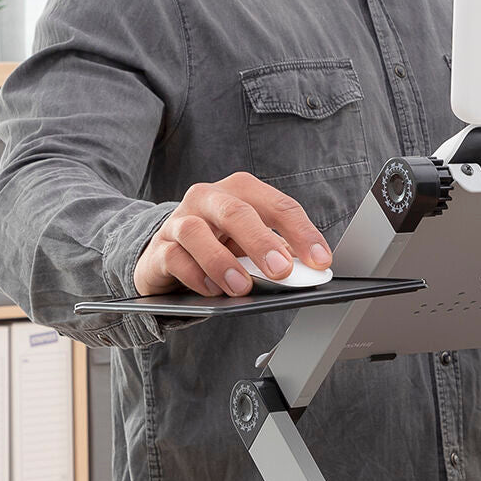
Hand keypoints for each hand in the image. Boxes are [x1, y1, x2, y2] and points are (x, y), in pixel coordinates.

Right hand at [133, 171, 330, 296]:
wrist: (168, 253)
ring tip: (243, 287)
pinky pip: (174, 257)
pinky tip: (212, 290)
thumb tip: (310, 270)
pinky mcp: (159, 247)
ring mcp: (180, 220)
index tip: (321, 260)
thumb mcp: (253, 244)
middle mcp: (209, 197)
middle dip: (263, 242)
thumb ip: (280, 252)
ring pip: (196, 231)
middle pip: (237, 211)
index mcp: (242, 191)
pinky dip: (195, 275)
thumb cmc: (222, 244)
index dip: (303, 232)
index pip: (279, 206)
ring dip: (222, 262)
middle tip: (283, 271)